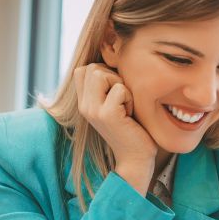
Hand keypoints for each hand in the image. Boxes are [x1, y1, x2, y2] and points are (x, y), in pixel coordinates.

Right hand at [74, 63, 156, 193]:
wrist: (136, 158)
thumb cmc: (132, 129)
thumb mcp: (115, 105)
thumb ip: (107, 88)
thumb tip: (112, 61)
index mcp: (84, 103)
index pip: (83, 69)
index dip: (103, 72)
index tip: (116, 92)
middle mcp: (84, 106)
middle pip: (91, 67)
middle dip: (113, 77)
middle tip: (123, 99)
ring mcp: (93, 110)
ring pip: (100, 73)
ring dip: (120, 85)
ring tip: (126, 105)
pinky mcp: (107, 115)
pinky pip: (119, 88)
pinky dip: (129, 97)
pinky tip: (131, 114)